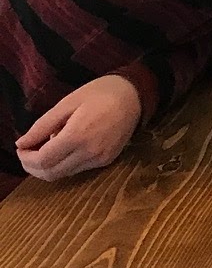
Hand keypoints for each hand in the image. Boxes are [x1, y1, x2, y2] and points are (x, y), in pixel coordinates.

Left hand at [15, 75, 141, 180]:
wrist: (135, 95)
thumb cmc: (99, 93)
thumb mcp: (67, 103)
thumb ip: (42, 125)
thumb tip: (21, 143)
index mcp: (78, 136)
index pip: (43, 161)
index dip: (26, 158)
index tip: (21, 147)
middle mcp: (90, 152)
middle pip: (51, 173)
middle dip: (33, 167)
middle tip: (27, 152)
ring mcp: (100, 159)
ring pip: (64, 174)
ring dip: (48, 167)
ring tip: (45, 148)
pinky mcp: (107, 161)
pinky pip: (78, 169)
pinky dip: (64, 164)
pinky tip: (64, 147)